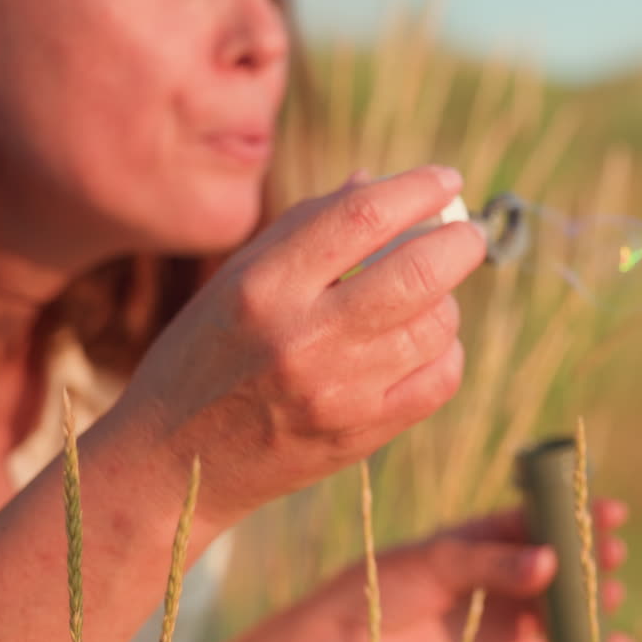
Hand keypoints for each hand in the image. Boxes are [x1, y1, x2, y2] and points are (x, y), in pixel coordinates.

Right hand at [106, 166, 484, 525]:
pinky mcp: (361, 434)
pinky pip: (440, 380)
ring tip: (431, 295)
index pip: (362, 216)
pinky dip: (447, 351)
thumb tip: (377, 181)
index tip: (446, 180)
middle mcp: (302, 336)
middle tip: (468, 235)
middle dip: (461, 243)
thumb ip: (305, 226)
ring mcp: (337, 392)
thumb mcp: (235, 279)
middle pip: (418, 272)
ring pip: (436, 325)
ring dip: (447, 300)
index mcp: (263, 285)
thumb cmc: (204, 355)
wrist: (173, 461)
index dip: (417, 189)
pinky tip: (426, 342)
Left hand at [308, 499, 633, 641]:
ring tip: (608, 594)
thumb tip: (550, 561)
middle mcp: (509, 575)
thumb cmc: (388, 586)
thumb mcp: (439, 561)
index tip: (612, 510)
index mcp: (491, 537)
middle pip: (565, 564)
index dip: (579, 515)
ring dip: (594, 601)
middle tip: (612, 552)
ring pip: (567, 608)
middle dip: (592, 557)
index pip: (545, 520)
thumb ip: (494, 563)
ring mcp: (513, 617)